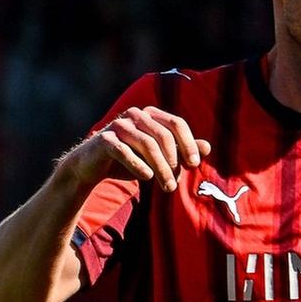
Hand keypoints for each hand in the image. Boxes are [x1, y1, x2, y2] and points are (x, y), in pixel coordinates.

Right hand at [60, 106, 209, 192]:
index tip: (194, 165)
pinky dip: (137, 165)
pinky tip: (146, 177)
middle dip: (173, 162)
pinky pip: (124, 151)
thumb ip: (181, 150)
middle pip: (163, 136)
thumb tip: (208, 147)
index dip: (188, 143)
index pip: (177, 124)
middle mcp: (135, 115)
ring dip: (160, 168)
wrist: (92, 166)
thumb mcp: (159, 156)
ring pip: (147, 144)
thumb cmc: (131, 159)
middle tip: (176, 183)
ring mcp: (119, 125)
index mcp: (151, 114)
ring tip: (167, 187)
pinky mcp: (104, 140)